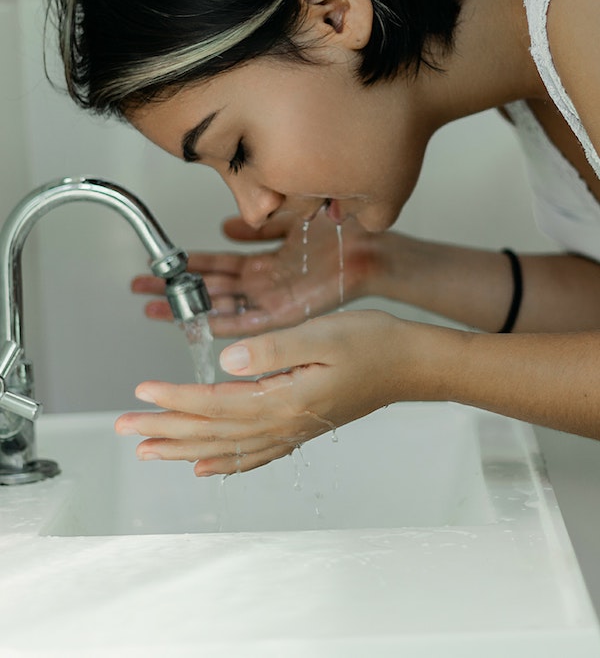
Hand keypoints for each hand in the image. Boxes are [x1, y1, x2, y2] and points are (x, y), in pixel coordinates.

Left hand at [115, 309, 430, 474]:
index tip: (142, 391)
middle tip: (125, 427)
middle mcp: (285, 423)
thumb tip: (226, 363)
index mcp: (285, 399)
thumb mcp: (323, 334)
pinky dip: (226, 464)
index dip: (176, 398)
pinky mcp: (301, 427)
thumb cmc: (373, 343)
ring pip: (227, 447)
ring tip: (150, 449)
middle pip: (213, 432)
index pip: (216, 403)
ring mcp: (293, 430)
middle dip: (165, 429)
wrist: (411, 364)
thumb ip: (273, 349)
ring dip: (185, 449)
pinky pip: (255, 455)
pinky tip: (207, 467)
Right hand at [131, 211, 384, 335]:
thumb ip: (257, 226)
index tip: (158, 265)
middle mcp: (264, 284)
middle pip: (210, 289)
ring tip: (156, 308)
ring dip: (190, 308)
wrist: (371, 248)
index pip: (216, 266)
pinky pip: (251, 323)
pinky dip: (226, 324)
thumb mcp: (288, 220)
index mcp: (264, 263)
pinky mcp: (288, 314)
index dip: (186, 266)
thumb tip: (226, 225)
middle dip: (175, 290)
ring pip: (222, 307)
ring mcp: (273, 300)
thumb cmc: (339, 232)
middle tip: (140, 290)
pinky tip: (201, 325)